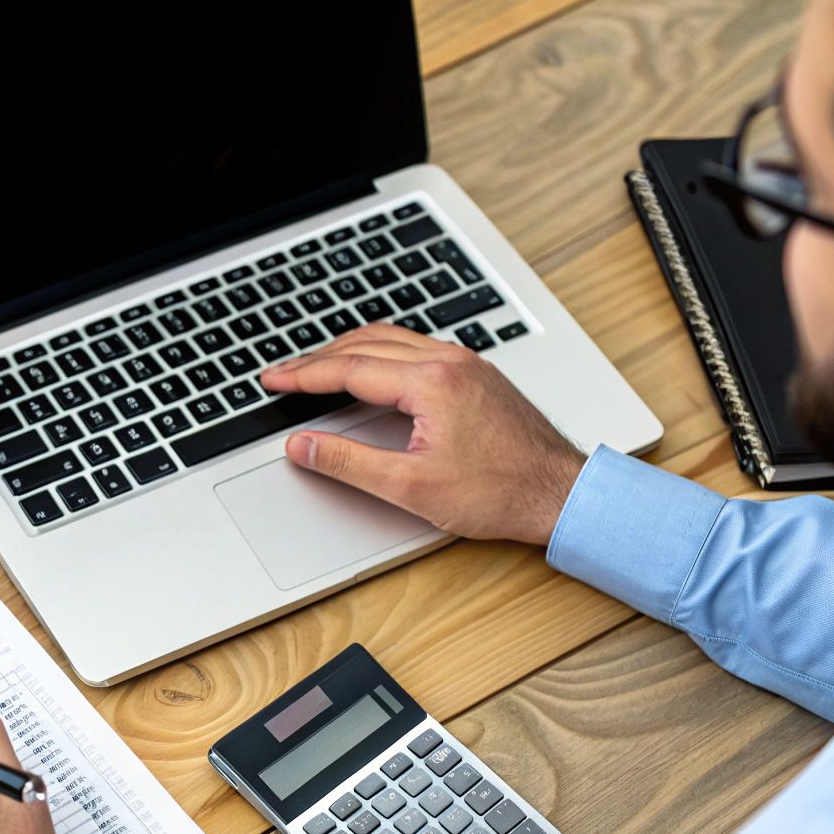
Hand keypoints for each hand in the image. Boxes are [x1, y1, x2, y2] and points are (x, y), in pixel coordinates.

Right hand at [259, 324, 585, 544]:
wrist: (561, 494)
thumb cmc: (501, 492)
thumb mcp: (411, 487)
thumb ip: (349, 463)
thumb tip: (304, 446)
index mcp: (431, 383)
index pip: (349, 368)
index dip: (302, 374)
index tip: (272, 380)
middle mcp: (449, 362)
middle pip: (365, 345)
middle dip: (316, 358)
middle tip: (282, 373)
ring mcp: (465, 364)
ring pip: (391, 339)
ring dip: (347, 349)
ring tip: (314, 366)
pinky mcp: (475, 374)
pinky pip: (415, 346)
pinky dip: (379, 352)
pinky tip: (369, 367)